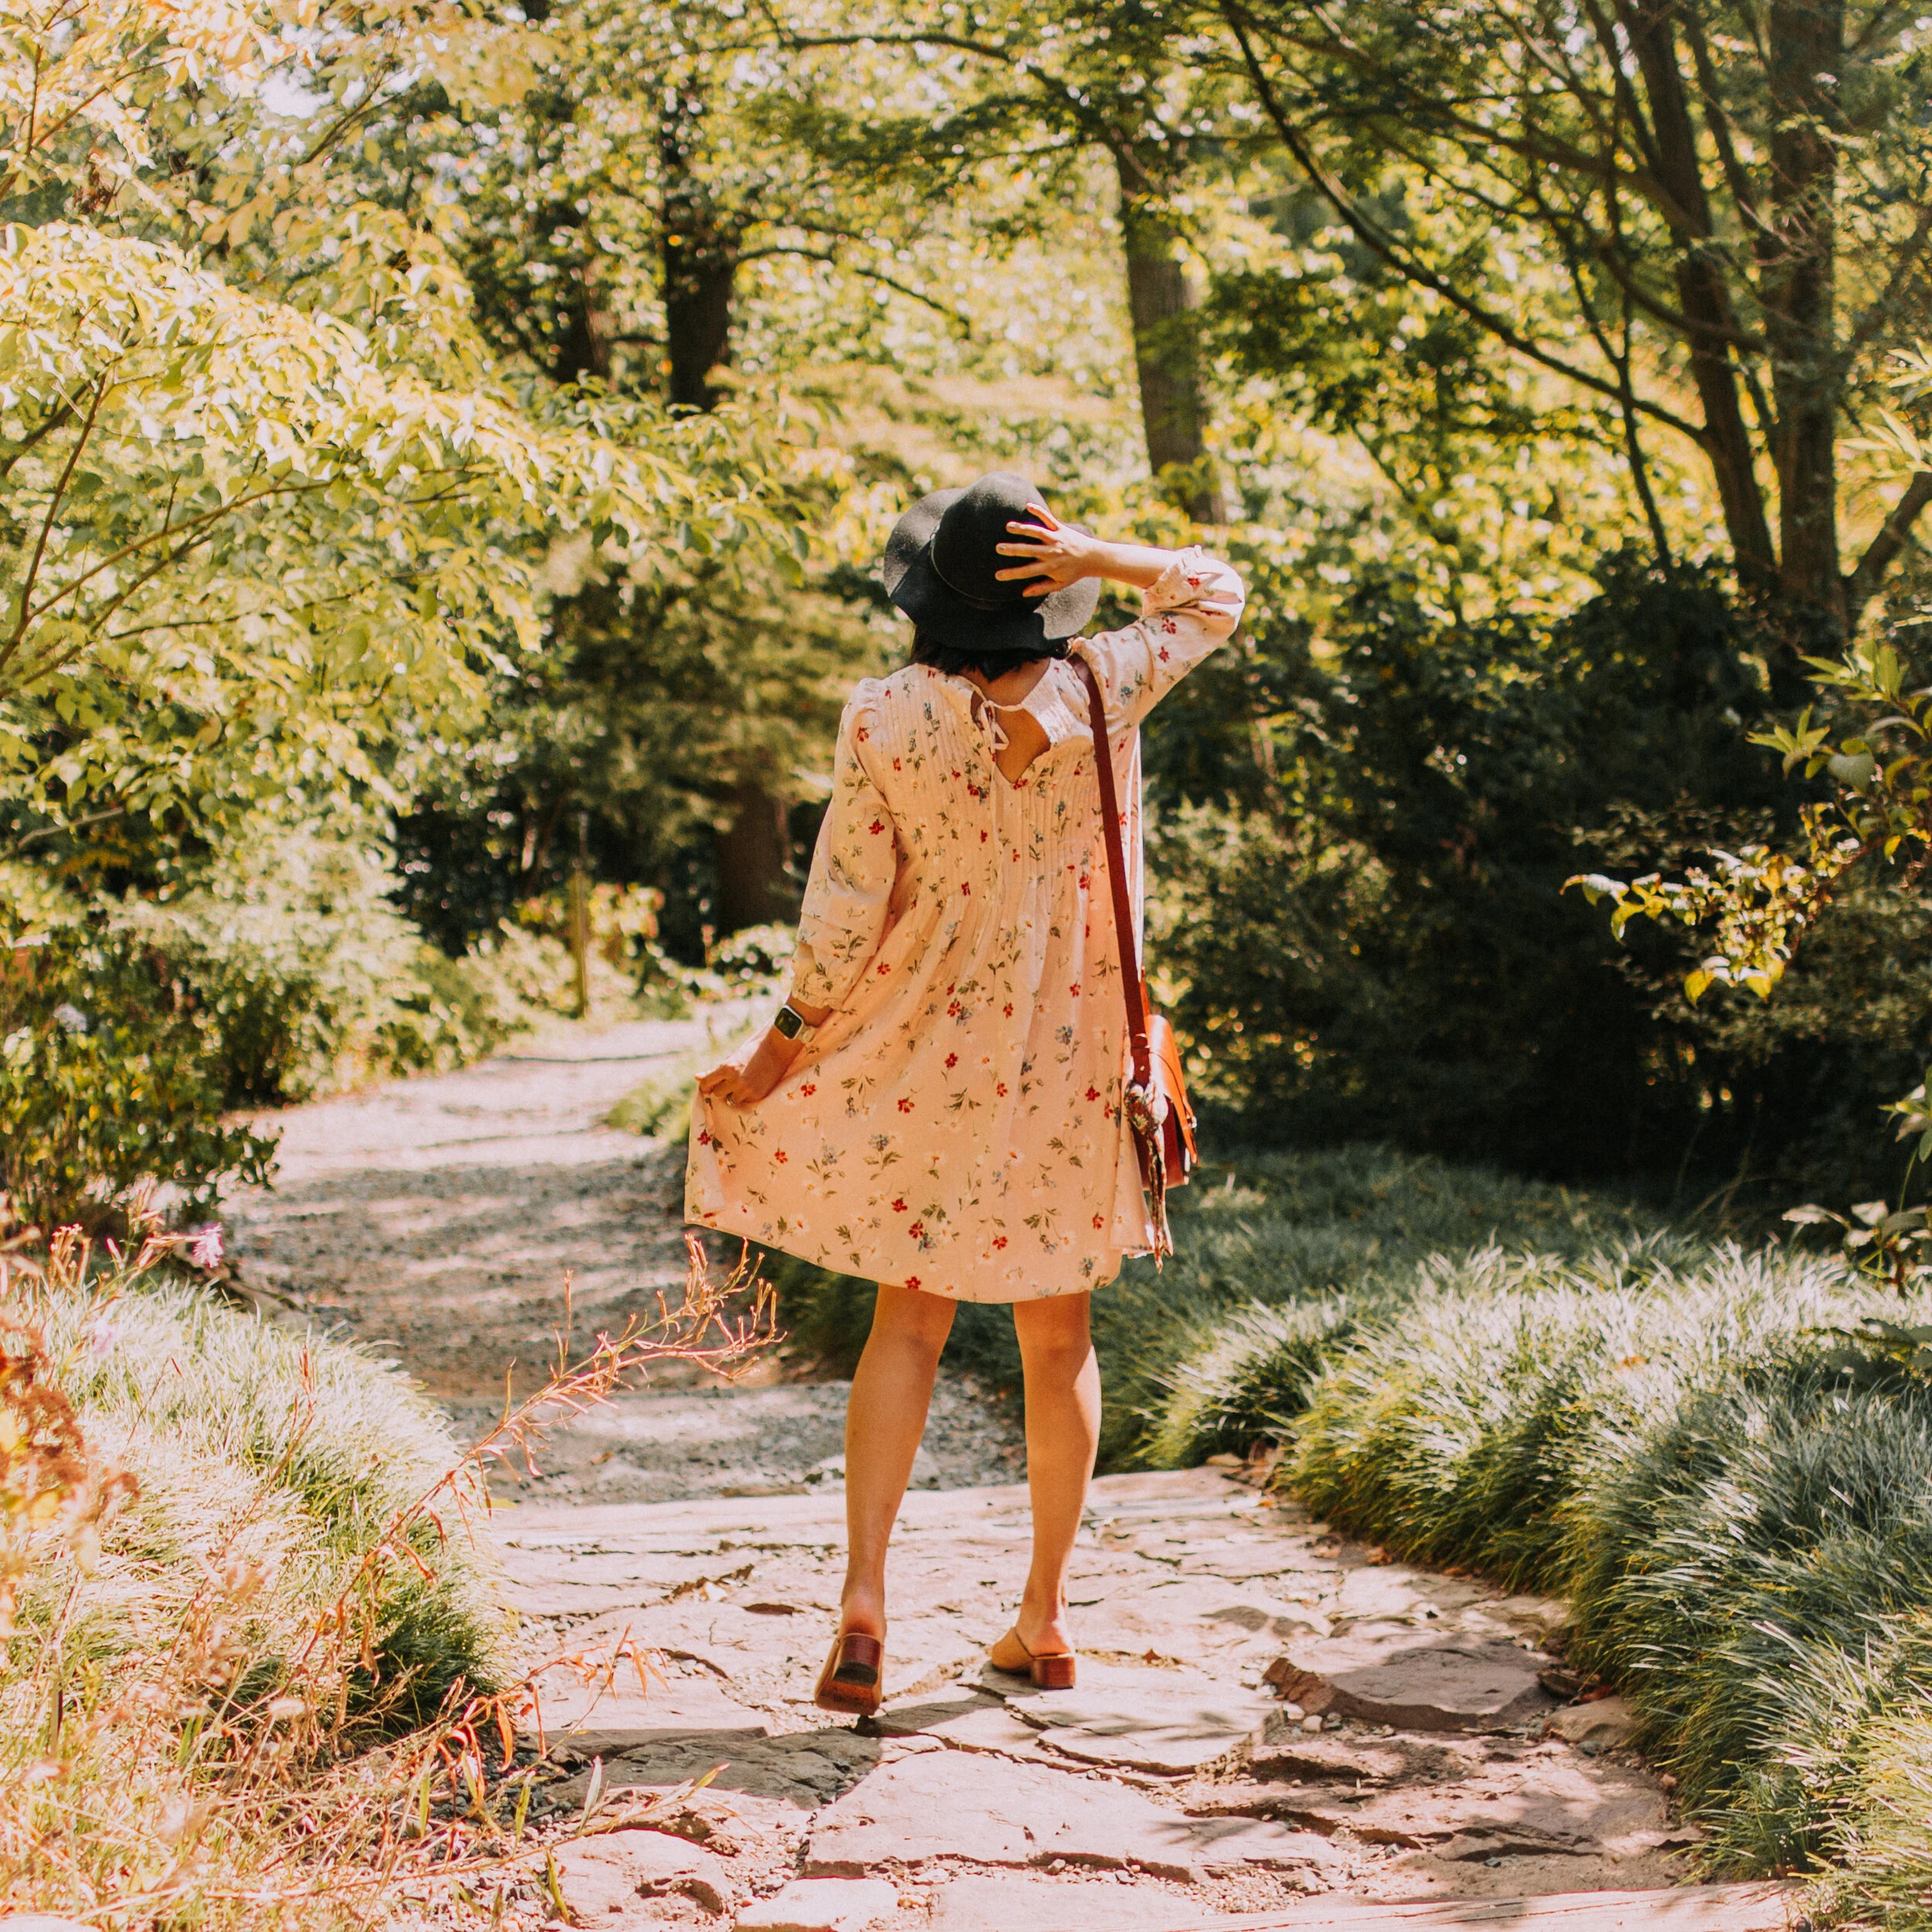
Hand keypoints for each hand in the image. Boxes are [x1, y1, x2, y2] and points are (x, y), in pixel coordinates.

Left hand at [697, 1027, 800, 1109]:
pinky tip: (754, 1085)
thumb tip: (696, 1077)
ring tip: (745, 1084)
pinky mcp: (757, 1095)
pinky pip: (745, 1101)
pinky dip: (747, 1096)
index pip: (706, 1084)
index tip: (710, 1087)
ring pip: (730, 1100)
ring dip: (734, 1094)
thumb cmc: (752, 1052)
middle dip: (723, 1089)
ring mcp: (746, 1089)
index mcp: (726, 1068)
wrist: (777, 1050)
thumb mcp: (732, 1059)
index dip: (706, 1086)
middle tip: (733, 1081)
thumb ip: (714, 1071)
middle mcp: (734, 1080)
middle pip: (718, 1094)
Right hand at [994, 502, 1109, 597]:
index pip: (1027, 571)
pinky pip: (1049, 518)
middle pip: (1029, 550)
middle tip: (998, 548)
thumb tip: (1024, 593)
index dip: (1011, 574)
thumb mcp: (1059, 584)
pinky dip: (1039, 511)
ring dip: (1022, 529)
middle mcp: (1051, 552)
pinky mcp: (1061, 528)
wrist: (1093, 558)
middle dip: (1013, 549)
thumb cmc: (1074, 572)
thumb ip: (1041, 588)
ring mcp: (1056, 539)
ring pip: (1037, 532)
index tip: (998, 575)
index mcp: (1050, 567)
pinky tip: (1027, 505)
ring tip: (1008, 527)